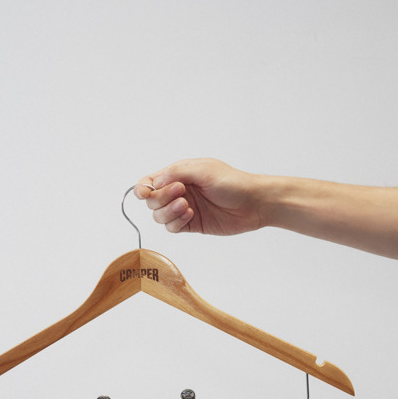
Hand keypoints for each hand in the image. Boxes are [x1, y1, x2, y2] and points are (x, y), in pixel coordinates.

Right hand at [134, 158, 264, 235]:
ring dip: (168, 212)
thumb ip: (175, 173)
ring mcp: (184, 208)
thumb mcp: (202, 170)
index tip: (145, 193)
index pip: (151, 181)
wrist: (254, 203)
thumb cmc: (232, 182)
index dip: (143, 188)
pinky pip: (172, 228)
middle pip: (152, 200)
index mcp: (179, 174)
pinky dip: (176, 223)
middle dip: (161, 198)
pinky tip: (190, 216)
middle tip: (180, 193)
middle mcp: (179, 191)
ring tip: (186, 206)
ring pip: (159, 216)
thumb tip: (153, 182)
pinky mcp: (192, 224)